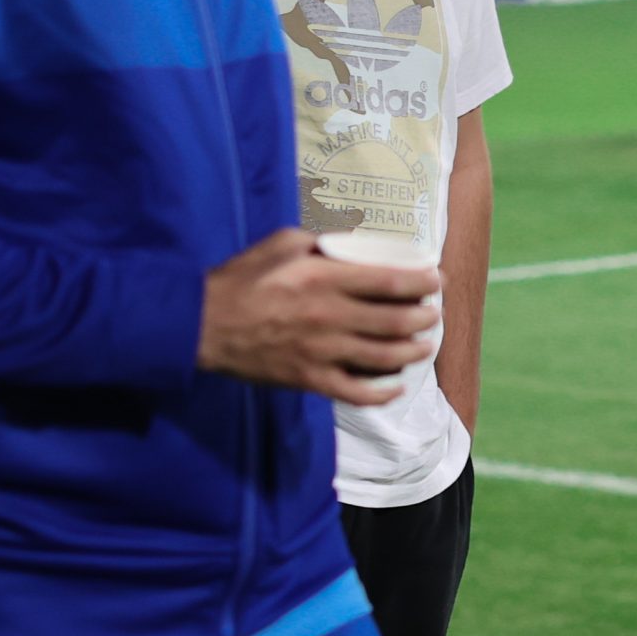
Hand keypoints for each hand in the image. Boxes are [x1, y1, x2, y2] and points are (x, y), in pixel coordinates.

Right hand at [199, 229, 440, 405]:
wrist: (199, 325)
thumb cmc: (241, 278)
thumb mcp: (282, 243)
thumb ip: (323, 241)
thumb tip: (357, 242)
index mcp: (324, 279)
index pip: (391, 281)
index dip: (423, 282)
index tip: (437, 279)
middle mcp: (330, 316)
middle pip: (397, 321)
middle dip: (426, 317)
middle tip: (434, 313)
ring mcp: (322, 352)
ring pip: (385, 358)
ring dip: (414, 352)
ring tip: (424, 345)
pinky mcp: (310, 379)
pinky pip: (357, 393)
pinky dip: (382, 392)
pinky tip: (395, 386)